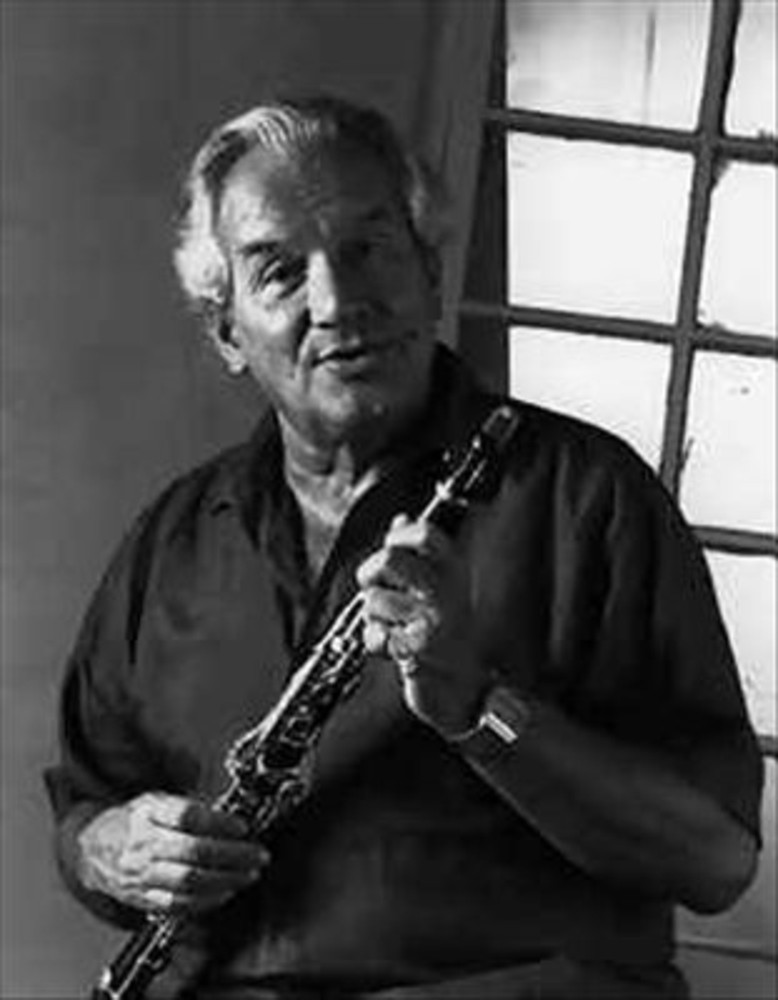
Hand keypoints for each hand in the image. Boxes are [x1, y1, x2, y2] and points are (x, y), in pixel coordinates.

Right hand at [76, 792, 269, 914]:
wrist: (93, 849)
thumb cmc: (131, 821)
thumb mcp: (154, 799)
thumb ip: (187, 807)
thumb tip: (226, 816)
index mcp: (148, 814)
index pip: (187, 817)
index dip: (218, 822)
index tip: (242, 826)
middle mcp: (144, 845)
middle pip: (193, 852)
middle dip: (232, 855)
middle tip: (257, 854)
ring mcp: (142, 875)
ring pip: (189, 882)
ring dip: (226, 880)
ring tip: (249, 875)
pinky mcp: (142, 898)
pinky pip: (178, 904)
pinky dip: (206, 901)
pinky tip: (225, 893)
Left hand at [356, 514, 488, 736]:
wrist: (472, 693)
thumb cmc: (455, 640)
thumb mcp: (447, 588)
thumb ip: (424, 552)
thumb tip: (401, 519)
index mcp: (458, 572)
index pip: (423, 533)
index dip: (399, 536)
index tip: (393, 547)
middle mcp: (448, 592)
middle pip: (389, 560)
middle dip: (371, 572)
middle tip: (375, 586)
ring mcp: (433, 621)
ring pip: (375, 600)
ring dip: (374, 616)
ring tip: (393, 627)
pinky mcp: (417, 650)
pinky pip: (375, 635)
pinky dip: (375, 643)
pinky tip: (392, 649)